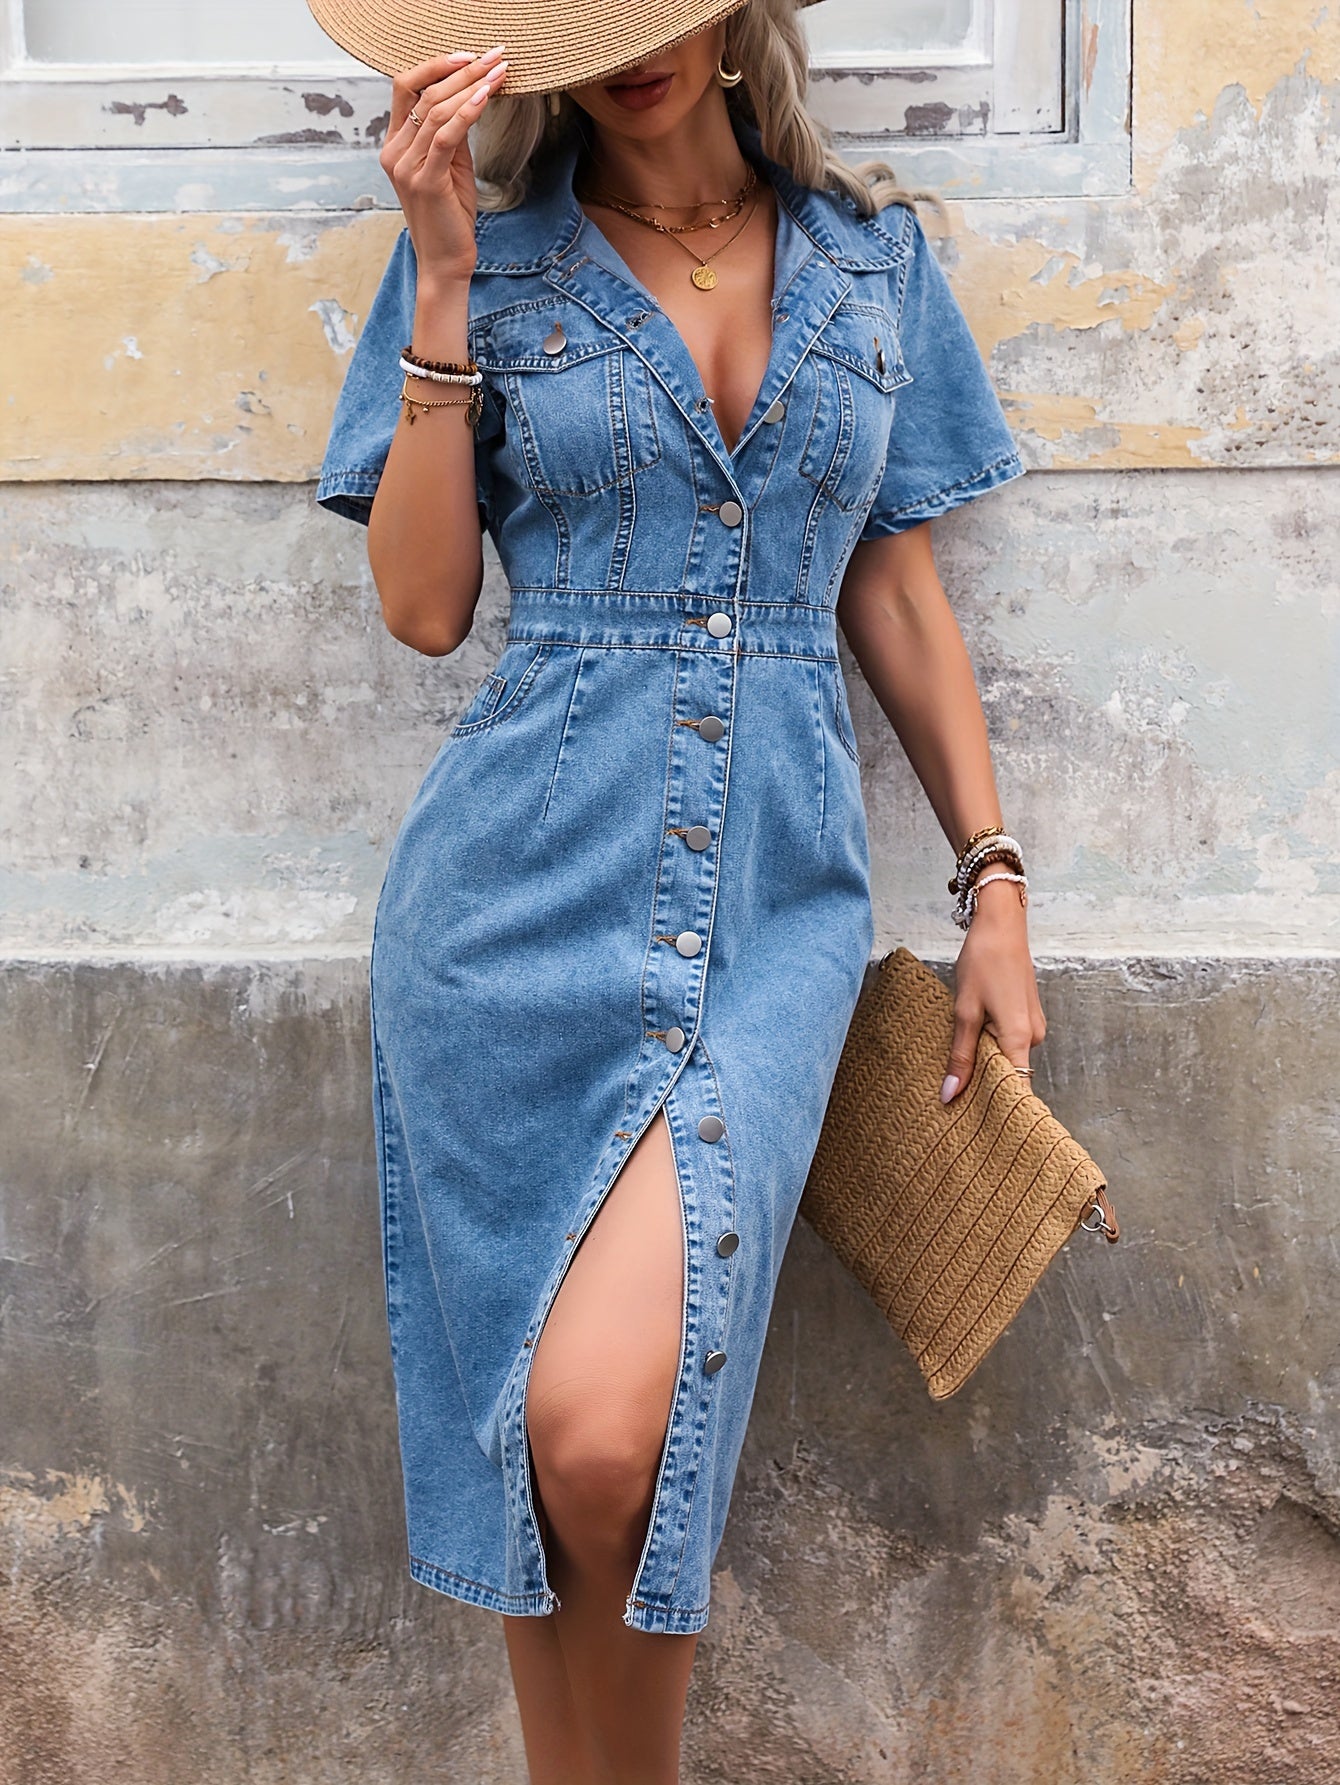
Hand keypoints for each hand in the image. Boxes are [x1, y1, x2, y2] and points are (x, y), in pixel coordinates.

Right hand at [379, 47, 509, 287]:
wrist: (446, 263)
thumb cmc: (451, 217)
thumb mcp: (452, 167)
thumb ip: (454, 135)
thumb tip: (471, 97)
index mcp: (395, 145)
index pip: (406, 87)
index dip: (436, 65)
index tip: (470, 56)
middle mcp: (394, 152)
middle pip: (422, 91)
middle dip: (461, 69)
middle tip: (494, 55)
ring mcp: (405, 167)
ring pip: (435, 110)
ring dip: (471, 86)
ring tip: (499, 72)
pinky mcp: (424, 181)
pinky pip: (445, 136)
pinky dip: (467, 113)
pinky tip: (486, 97)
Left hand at [940, 878, 1045, 1101]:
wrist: (1001, 925)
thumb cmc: (983, 962)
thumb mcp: (964, 1010)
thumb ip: (960, 1055)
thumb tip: (951, 1094)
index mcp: (1019, 1037)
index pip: (1017, 1088)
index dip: (1001, 1108)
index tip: (981, 1127)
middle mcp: (1033, 1035)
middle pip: (1011, 1073)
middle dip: (985, 1084)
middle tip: (955, 1098)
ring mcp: (1033, 1025)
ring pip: (1008, 1055)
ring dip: (986, 1060)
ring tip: (958, 1066)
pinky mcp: (1027, 1015)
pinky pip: (1010, 1041)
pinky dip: (992, 1044)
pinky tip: (972, 1040)